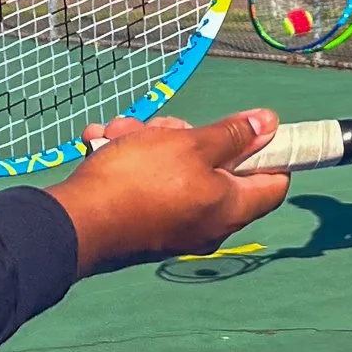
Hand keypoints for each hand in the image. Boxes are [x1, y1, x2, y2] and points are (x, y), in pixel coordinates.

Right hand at [49, 109, 289, 275]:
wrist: (78, 222)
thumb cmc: (140, 180)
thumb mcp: (190, 144)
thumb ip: (233, 135)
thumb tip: (271, 123)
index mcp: (230, 208)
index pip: (274, 183)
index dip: (269, 152)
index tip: (249, 128)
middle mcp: (208, 224)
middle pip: (216, 170)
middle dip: (186, 137)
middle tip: (165, 126)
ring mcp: (175, 227)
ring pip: (174, 170)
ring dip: (150, 142)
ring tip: (121, 132)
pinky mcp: (145, 225)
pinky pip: (148, 185)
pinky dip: (130, 161)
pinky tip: (104, 143)